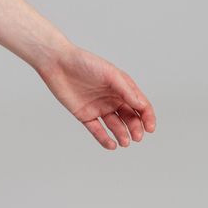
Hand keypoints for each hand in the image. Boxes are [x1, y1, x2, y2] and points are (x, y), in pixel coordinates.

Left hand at [35, 45, 155, 148]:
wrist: (58, 64)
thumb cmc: (85, 63)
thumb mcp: (110, 74)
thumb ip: (126, 90)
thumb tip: (141, 106)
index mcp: (121, 88)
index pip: (140, 105)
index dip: (148, 117)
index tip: (150, 128)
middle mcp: (112, 99)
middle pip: (130, 118)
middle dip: (136, 128)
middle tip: (137, 137)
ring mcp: (98, 107)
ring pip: (115, 126)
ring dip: (122, 135)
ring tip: (125, 142)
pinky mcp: (85, 115)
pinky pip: (97, 130)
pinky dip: (104, 139)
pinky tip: (111, 145)